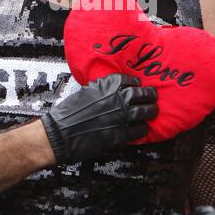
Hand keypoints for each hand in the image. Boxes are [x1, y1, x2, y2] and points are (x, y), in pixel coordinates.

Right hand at [40, 73, 156, 164]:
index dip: (136, 84)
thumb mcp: (86, 91)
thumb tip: (111, 90)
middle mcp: (118, 98)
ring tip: (153, 111)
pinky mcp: (121, 134)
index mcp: (108, 85)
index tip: (138, 86)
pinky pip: (139, 130)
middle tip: (153, 97)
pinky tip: (142, 128)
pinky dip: (143, 128)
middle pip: (143, 94)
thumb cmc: (68, 112)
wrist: (60, 132)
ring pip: (145, 112)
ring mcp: (122, 116)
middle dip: (150, 95)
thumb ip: (102, 89)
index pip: (130, 80)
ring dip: (151, 111)